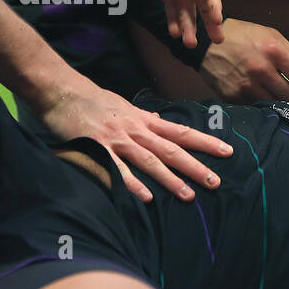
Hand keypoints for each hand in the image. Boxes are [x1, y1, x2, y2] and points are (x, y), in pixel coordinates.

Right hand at [37, 80, 233, 201]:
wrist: (61, 90)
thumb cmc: (92, 99)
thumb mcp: (124, 106)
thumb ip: (143, 118)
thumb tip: (160, 122)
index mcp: (144, 120)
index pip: (182, 132)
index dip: (206, 142)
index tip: (228, 152)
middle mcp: (136, 130)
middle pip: (172, 150)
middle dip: (196, 167)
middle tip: (216, 182)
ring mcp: (117, 140)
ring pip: (150, 161)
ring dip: (171, 179)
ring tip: (189, 196)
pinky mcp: (97, 149)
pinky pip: (118, 170)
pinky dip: (133, 184)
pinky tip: (147, 198)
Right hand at [198, 17, 288, 102]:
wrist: (205, 42)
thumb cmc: (242, 36)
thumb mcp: (270, 34)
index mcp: (274, 51)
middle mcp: (261, 70)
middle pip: (288, 95)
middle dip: (288, 91)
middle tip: (282, 85)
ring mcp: (246, 85)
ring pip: (273, 103)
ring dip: (273, 97)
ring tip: (266, 87)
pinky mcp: (233, 96)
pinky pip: (254, 105)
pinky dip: (256, 100)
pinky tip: (251, 89)